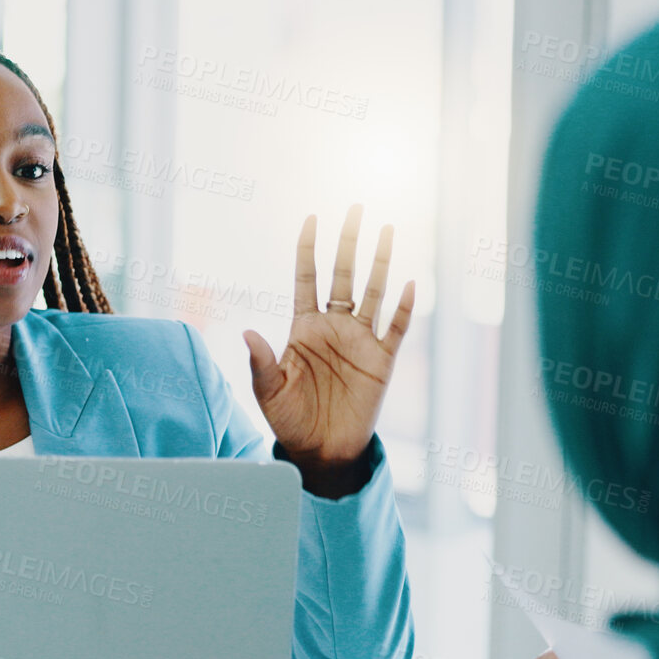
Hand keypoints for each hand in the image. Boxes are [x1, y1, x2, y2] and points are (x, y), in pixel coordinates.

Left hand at [244, 205, 414, 497]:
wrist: (320, 449)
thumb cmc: (289, 419)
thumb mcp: (268, 391)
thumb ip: (261, 361)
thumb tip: (247, 333)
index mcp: (303, 327)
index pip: (306, 278)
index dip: (308, 249)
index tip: (311, 218)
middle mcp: (333, 326)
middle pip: (342, 275)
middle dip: (347, 243)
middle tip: (355, 209)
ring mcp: (360, 340)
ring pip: (373, 292)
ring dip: (380, 263)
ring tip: (386, 231)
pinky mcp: (382, 360)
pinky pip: (397, 328)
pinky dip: (405, 308)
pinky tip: (410, 285)